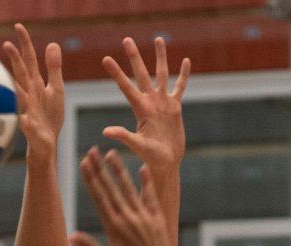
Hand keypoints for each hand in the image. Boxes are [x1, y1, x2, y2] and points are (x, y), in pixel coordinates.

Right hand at [2, 23, 63, 159]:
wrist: (45, 147)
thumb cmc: (48, 118)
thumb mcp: (55, 90)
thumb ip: (54, 68)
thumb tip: (52, 43)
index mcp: (35, 86)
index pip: (29, 61)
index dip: (25, 44)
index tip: (18, 26)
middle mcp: (29, 97)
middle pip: (22, 75)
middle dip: (15, 61)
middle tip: (7, 44)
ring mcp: (28, 113)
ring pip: (20, 99)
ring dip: (15, 89)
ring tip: (11, 80)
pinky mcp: (32, 131)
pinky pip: (28, 127)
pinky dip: (25, 123)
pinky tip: (25, 119)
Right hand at [69, 148, 193, 245]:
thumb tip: (71, 237)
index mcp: (114, 227)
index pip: (99, 197)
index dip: (91, 179)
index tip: (84, 164)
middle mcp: (128, 217)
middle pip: (111, 188)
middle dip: (100, 168)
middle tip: (92, 151)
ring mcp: (143, 215)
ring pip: (129, 188)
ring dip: (119, 170)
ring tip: (111, 153)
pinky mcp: (156, 217)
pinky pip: (150, 195)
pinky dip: (146, 181)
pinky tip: (142, 168)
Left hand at [102, 38, 190, 170]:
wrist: (166, 162)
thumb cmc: (150, 156)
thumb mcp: (137, 146)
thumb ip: (123, 136)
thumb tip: (105, 132)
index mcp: (140, 108)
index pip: (126, 86)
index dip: (116, 73)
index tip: (105, 59)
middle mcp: (150, 101)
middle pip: (141, 74)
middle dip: (134, 57)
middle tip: (126, 39)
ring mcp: (163, 102)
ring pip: (161, 74)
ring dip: (160, 57)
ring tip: (158, 39)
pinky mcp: (175, 107)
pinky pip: (180, 87)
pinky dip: (183, 75)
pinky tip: (185, 61)